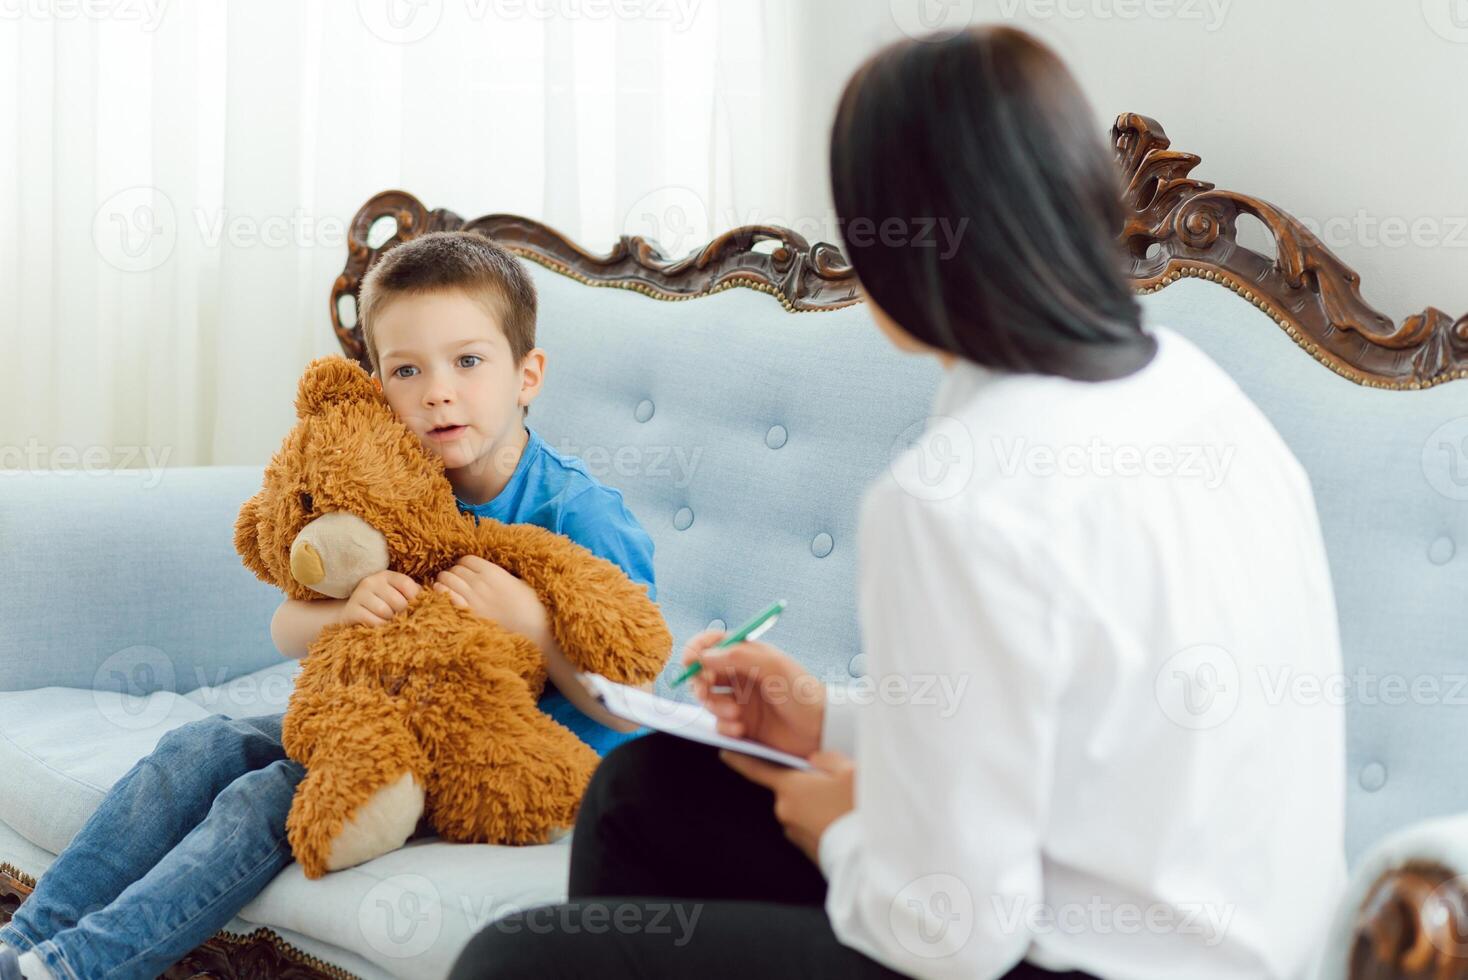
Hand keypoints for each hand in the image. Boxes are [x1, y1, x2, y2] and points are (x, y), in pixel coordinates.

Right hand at [340, 570, 420, 626]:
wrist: (351, 615)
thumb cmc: (382, 605)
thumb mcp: (396, 595)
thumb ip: (413, 595)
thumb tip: (434, 600)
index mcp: (386, 575)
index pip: (407, 585)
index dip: (415, 600)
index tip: (416, 609)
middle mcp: (371, 581)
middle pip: (398, 601)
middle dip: (403, 614)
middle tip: (401, 619)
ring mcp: (359, 595)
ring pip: (386, 612)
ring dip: (391, 622)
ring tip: (389, 623)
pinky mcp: (351, 610)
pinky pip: (373, 622)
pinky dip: (380, 628)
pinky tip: (379, 628)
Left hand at [434, 555, 549, 648]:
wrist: (533, 629)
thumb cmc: (531, 606)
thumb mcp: (521, 582)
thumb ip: (503, 575)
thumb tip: (493, 573)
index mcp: (493, 572)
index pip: (466, 559)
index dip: (465, 564)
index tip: (468, 571)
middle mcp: (479, 582)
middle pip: (454, 569)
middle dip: (454, 573)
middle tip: (459, 581)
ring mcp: (470, 598)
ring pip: (445, 579)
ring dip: (445, 582)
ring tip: (450, 587)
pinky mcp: (466, 613)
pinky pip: (444, 596)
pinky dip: (442, 593)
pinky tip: (445, 596)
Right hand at [683, 632, 825, 757]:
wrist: (820, 730)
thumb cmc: (802, 692)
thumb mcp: (773, 666)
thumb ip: (737, 656)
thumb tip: (703, 656)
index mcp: (748, 654)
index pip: (712, 643)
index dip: (696, 649)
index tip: (690, 660)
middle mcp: (740, 675)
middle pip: (702, 672)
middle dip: (699, 681)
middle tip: (706, 690)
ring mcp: (739, 699)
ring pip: (708, 699)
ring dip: (714, 706)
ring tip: (736, 714)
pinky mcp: (740, 724)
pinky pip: (718, 723)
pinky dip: (724, 726)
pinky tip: (742, 729)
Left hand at [720, 750, 854, 861]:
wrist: (871, 855)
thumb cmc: (858, 809)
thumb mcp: (849, 771)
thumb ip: (827, 759)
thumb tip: (815, 761)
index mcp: (790, 789)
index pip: (757, 769)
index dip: (741, 758)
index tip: (726, 752)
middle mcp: (785, 812)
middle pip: (791, 788)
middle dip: (808, 783)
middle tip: (837, 783)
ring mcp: (795, 833)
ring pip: (803, 808)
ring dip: (818, 804)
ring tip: (846, 806)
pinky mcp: (808, 850)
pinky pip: (811, 827)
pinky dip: (823, 822)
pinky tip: (845, 822)